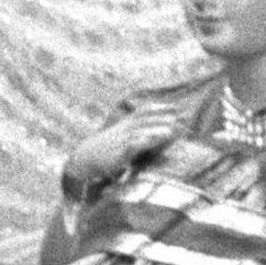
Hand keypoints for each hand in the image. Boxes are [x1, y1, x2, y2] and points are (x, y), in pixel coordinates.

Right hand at [60, 103, 185, 200]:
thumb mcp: (121, 137)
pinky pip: (129, 146)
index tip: (175, 106)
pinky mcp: (119, 153)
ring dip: (155, 130)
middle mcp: (125, 130)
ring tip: (170, 130)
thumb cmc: (107, 149)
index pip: (143, 112)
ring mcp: (121, 140)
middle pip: (144, 120)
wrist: (86, 158)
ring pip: (139, 132)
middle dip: (161, 117)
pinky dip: (139, 142)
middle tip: (179, 116)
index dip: (159, 108)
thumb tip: (154, 133)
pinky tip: (149, 142)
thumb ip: (137, 134)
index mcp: (126, 125)